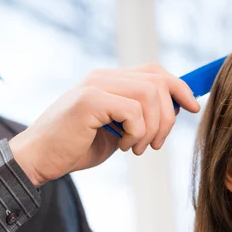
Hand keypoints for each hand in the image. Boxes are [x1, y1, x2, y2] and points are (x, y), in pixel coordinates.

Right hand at [8, 63, 199, 186]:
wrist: (38, 160)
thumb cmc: (76, 147)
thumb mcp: (116, 129)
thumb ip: (139, 115)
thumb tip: (175, 109)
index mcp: (109, 80)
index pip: (155, 71)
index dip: (179, 87)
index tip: (193, 107)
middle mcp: (103, 76)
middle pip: (157, 81)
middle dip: (168, 117)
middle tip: (156, 144)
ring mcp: (95, 85)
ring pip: (149, 95)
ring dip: (151, 129)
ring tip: (136, 148)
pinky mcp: (88, 100)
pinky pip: (133, 111)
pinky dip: (136, 133)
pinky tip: (123, 146)